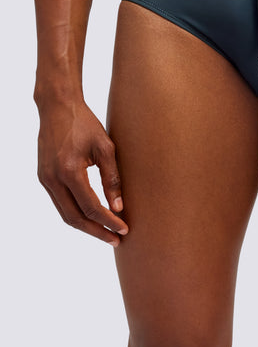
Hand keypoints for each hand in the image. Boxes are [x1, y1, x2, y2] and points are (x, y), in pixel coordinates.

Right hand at [36, 98, 128, 245]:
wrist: (57, 107)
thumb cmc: (85, 124)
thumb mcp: (105, 147)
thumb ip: (112, 178)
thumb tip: (119, 207)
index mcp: (70, 171)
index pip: (91, 207)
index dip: (109, 221)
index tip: (124, 229)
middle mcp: (53, 179)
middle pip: (75, 218)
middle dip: (96, 232)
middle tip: (116, 240)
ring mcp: (45, 179)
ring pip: (65, 214)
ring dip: (86, 226)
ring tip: (106, 233)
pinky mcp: (44, 177)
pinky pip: (60, 203)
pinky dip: (75, 213)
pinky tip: (91, 216)